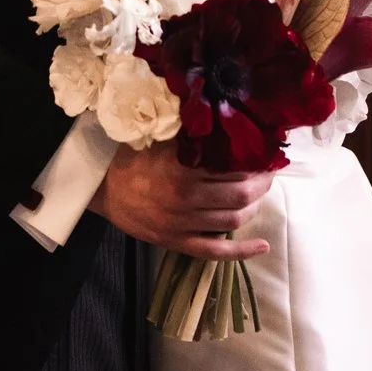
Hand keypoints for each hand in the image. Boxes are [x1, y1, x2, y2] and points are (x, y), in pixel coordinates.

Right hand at [90, 143, 270, 260]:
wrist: (102, 189)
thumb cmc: (132, 158)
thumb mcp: (158, 138)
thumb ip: (189, 132)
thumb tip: (224, 119)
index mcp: (182, 168)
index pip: (233, 167)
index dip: (255, 162)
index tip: (266, 153)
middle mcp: (185, 197)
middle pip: (240, 194)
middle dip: (262, 183)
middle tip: (269, 172)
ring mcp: (182, 223)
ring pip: (233, 219)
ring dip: (255, 206)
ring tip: (262, 194)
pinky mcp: (178, 242)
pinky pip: (215, 252)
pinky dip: (242, 251)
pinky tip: (262, 245)